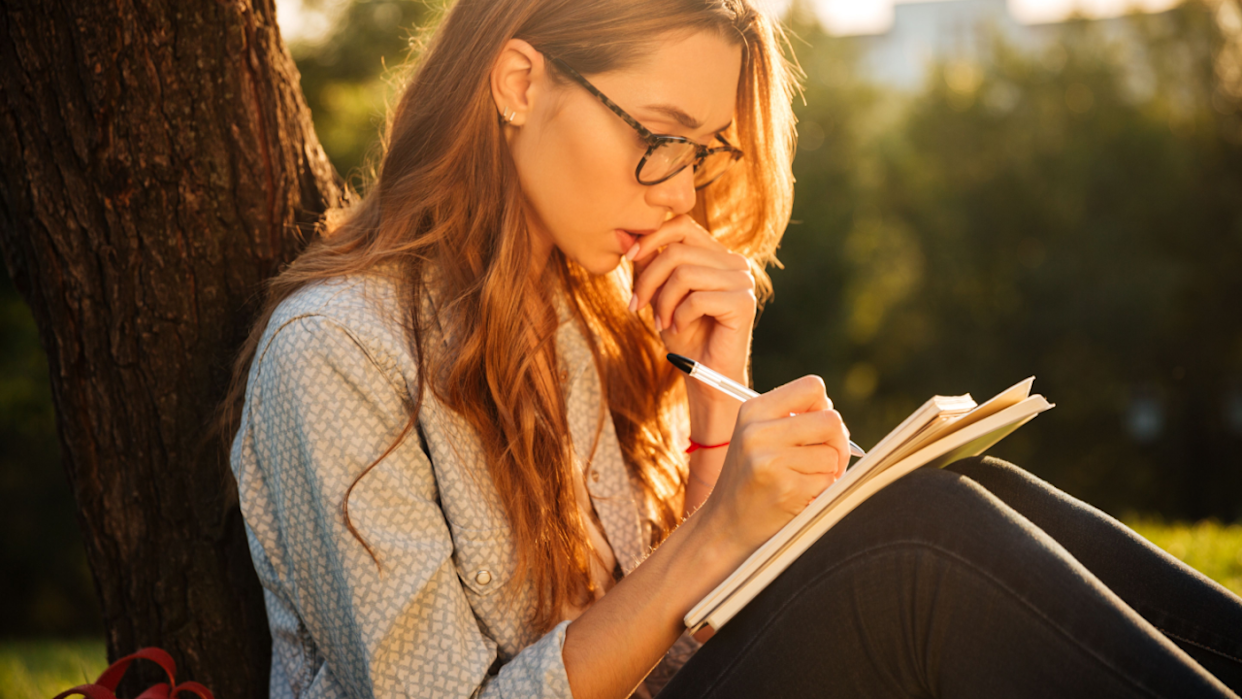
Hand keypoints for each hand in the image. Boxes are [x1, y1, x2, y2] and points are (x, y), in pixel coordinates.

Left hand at [627, 214, 755, 386]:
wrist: (704, 374)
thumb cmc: (683, 334)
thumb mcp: (660, 293)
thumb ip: (650, 263)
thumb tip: (625, 235)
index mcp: (717, 255)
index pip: (682, 225)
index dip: (651, 238)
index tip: (629, 258)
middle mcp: (734, 263)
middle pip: (678, 251)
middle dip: (649, 280)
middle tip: (637, 306)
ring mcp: (743, 282)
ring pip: (685, 274)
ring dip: (663, 302)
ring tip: (661, 323)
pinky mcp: (743, 303)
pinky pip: (698, 299)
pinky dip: (679, 316)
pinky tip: (679, 329)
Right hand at [697, 375, 851, 555]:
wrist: (725, 527)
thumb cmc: (751, 479)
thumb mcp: (756, 437)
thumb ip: (791, 419)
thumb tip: (833, 415)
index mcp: (752, 411)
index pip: (813, 386)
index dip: (824, 407)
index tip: (816, 427)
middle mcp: (758, 432)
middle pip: (832, 420)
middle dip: (838, 442)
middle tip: (825, 459)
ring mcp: (771, 461)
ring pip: (833, 453)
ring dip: (829, 471)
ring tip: (804, 481)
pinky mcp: (786, 488)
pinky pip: (829, 480)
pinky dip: (823, 491)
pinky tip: (800, 497)